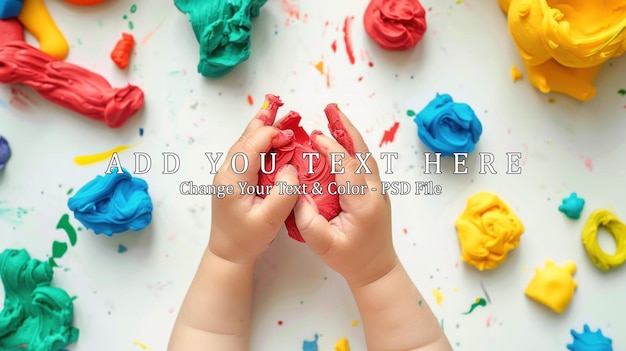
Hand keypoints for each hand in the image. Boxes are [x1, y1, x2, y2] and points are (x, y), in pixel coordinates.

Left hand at [209, 100, 299, 263]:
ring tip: (276, 110)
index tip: (293, 138)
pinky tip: (272, 136)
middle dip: (264, 120)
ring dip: (263, 128)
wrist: (227, 253)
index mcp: (233, 178)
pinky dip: (261, 141)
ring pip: (246, 143)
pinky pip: (247, 153)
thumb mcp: (269, 219)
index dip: (273, 134)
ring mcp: (229, 173)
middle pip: (246, 137)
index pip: (252, 144)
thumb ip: (284, 192)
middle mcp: (227, 171)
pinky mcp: (234, 178)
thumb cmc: (247, 239)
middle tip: (279, 103)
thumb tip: (293, 168)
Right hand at [294, 105, 398, 286]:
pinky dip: (353, 145)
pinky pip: (365, 162)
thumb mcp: (323, 246)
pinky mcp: (376, 190)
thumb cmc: (350, 259)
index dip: (331, 149)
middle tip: (330, 108)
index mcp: (363, 203)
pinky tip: (341, 138)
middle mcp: (375, 191)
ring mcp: (379, 189)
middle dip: (346, 128)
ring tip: (334, 115)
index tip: (314, 136)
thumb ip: (307, 221)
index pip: (348, 167)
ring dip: (350, 133)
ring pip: (366, 154)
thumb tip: (296, 192)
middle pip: (362, 152)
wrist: (376, 269)